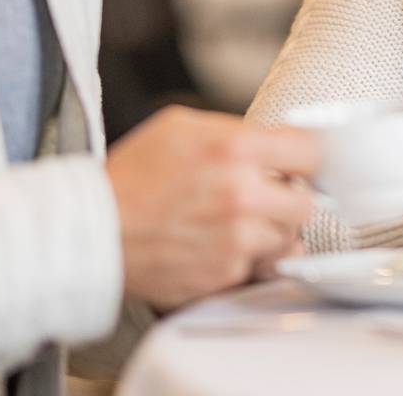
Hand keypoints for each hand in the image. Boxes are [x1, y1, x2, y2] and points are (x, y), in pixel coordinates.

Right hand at [105, 105, 320, 310]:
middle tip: (265, 197)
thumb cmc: (131, 178)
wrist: (91, 233)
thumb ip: (235, 130)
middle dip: (289, 199)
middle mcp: (242, 196)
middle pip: (307, 202)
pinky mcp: (224, 276)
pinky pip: (259, 268)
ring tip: (235, 224)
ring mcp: (236, 240)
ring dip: (270, 233)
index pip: (312, 150)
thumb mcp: (181, 127)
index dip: (308, 157)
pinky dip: (247, 261)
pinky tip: (219, 246)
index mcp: (235, 149)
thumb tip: (277, 139)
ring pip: (287, 239)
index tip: (303, 162)